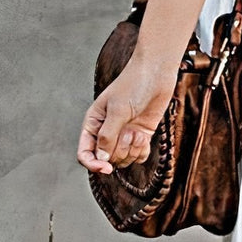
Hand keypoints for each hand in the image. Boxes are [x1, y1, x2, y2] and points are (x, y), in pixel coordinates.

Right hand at [77, 57, 178, 174]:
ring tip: (137, 132)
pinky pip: (138, 156)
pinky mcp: (139, 136)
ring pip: (123, 160)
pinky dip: (142, 150)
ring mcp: (123, 135)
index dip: (93, 165)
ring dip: (132, 150)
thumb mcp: (118, 110)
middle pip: (106, 159)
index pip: (85, 153)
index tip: (106, 169)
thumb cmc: (133, 85)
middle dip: (119, 151)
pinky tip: (144, 136)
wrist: (156, 73)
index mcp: (93, 124)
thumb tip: (100, 159)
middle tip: (128, 133)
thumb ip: (108, 136)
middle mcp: (107, 132)